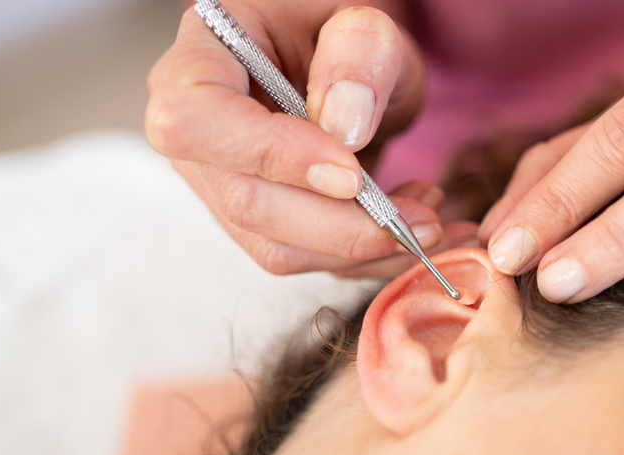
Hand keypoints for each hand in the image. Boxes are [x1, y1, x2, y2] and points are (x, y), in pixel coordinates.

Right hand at [147, 2, 455, 276]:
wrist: (352, 63)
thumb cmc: (344, 35)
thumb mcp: (364, 20)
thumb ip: (358, 53)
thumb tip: (343, 126)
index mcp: (200, 60)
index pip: (194, 121)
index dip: (270, 155)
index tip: (351, 173)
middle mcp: (200, 137)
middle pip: (245, 203)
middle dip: (342, 225)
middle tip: (420, 219)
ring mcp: (226, 188)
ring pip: (279, 248)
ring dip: (364, 248)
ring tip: (429, 218)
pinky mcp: (265, 226)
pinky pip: (311, 261)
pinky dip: (371, 257)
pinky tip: (415, 229)